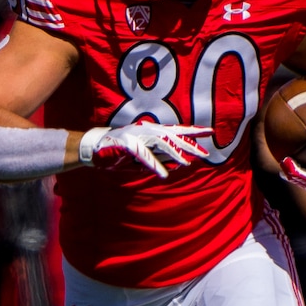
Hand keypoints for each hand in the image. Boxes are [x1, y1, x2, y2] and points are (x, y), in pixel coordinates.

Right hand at [79, 123, 209, 178]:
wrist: (95, 149)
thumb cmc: (120, 152)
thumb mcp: (145, 157)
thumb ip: (162, 158)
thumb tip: (181, 163)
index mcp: (152, 133)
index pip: (177, 131)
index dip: (193, 131)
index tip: (210, 132)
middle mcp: (147, 132)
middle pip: (173, 136)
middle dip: (190, 144)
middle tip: (206, 152)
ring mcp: (137, 137)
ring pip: (161, 144)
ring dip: (174, 154)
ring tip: (187, 164)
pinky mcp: (127, 145)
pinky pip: (144, 156)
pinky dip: (155, 165)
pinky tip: (164, 175)